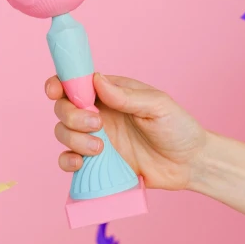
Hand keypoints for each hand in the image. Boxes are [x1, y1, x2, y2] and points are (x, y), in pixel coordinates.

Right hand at [45, 72, 206, 190]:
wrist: (190, 164)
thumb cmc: (177, 127)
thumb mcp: (156, 105)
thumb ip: (125, 95)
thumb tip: (96, 80)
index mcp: (110, 93)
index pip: (75, 83)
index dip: (59, 84)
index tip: (55, 91)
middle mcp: (98, 114)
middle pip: (63, 109)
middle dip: (71, 116)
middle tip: (97, 124)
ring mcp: (95, 139)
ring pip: (63, 134)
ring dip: (73, 139)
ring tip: (100, 148)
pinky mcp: (97, 164)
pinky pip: (69, 161)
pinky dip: (67, 161)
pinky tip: (81, 163)